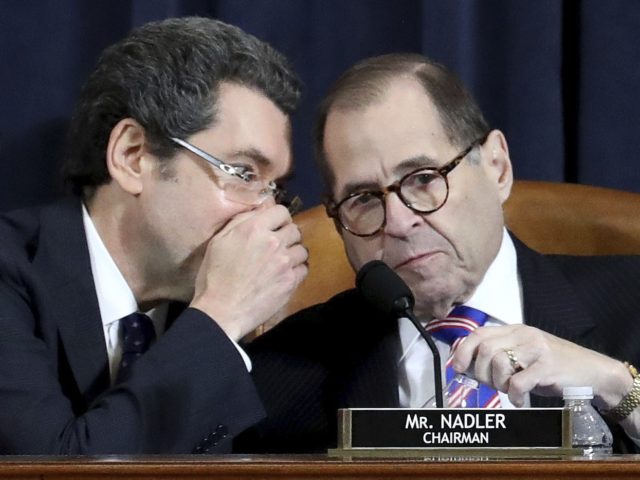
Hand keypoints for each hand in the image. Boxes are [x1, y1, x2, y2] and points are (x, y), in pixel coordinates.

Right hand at [190, 204, 307, 340]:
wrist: (221, 311)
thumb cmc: (213, 276)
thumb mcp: (219, 241)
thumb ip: (241, 220)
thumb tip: (261, 208)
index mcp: (254, 228)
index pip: (281, 211)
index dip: (278, 218)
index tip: (273, 226)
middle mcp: (274, 242)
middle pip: (294, 230)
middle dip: (286, 235)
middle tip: (276, 246)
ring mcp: (285, 262)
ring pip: (302, 249)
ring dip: (293, 253)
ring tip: (281, 261)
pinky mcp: (291, 281)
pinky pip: (304, 268)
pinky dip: (296, 270)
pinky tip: (284, 275)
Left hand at [451, 325, 631, 407]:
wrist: (592, 371)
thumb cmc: (552, 366)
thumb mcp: (523, 354)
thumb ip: (499, 354)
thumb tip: (465, 365)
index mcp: (514, 330)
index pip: (479, 333)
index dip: (463, 351)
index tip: (457, 367)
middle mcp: (523, 335)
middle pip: (485, 349)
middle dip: (481, 372)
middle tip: (493, 385)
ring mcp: (535, 349)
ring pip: (498, 363)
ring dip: (499, 383)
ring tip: (510, 389)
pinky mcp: (546, 366)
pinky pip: (517, 382)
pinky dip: (514, 396)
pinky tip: (520, 400)